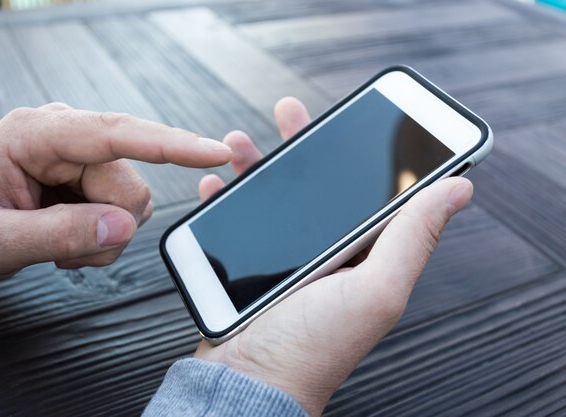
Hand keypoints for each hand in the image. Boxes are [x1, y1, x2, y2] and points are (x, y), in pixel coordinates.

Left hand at [0, 103, 231, 280]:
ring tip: (62, 242)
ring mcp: (86, 157)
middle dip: (106, 227)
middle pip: (130, 185)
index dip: (169, 143)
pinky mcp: (98, 176)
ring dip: (106, 235)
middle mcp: (68, 136)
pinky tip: (72, 237)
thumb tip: (123, 226)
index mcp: (36, 134)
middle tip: (64, 248)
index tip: (213, 151)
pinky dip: (106, 237)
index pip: (115, 133)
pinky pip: (129, 213)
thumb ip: (57, 233)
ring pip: (135, 203)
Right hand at [195, 97, 472, 415]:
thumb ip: (412, 238)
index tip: (360, 119)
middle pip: (319, 185)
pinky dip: (228, 197)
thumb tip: (458, 189)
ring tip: (239, 142)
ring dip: (258, 164)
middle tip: (289, 112)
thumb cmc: (312, 348)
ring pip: (275, 196)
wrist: (248, 380)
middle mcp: (329, 252)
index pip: (373, 192)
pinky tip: (216, 185)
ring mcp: (289, 257)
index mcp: (365, 255)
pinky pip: (240, 219)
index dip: (368, 151)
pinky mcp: (252, 264)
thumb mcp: (376, 290)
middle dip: (302, 144)